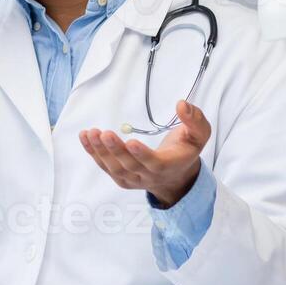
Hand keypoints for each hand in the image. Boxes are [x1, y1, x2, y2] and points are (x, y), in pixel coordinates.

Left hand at [79, 101, 211, 208]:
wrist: (176, 175)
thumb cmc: (186, 150)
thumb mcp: (200, 135)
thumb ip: (195, 120)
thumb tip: (182, 104)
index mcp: (169, 166)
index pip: (154, 164)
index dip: (142, 155)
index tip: (131, 142)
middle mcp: (149, 176)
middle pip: (130, 166)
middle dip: (116, 150)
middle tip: (104, 133)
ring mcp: (133, 180)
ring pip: (115, 168)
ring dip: (101, 151)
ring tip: (91, 133)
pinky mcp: (121, 178)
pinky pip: (106, 167)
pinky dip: (93, 153)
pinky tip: (85, 137)